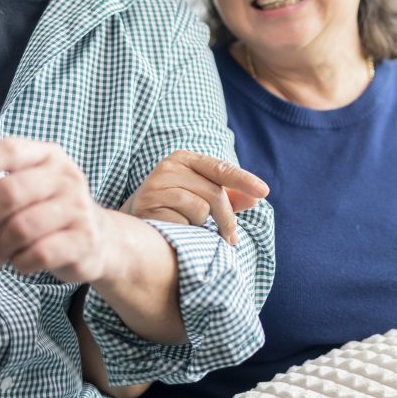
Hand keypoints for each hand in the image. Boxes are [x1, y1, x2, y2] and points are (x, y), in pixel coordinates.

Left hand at [0, 138, 110, 283]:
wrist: (99, 239)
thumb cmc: (46, 211)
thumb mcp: (17, 192)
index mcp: (47, 155)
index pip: (11, 150)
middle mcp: (66, 176)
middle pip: (11, 192)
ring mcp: (78, 207)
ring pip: (21, 227)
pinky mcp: (84, 239)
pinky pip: (40, 253)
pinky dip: (20, 263)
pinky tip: (18, 264)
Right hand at [119, 150, 268, 244]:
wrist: (133, 223)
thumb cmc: (172, 208)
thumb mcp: (201, 196)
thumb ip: (228, 196)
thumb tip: (256, 197)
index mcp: (184, 159)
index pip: (220, 168)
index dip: (243, 179)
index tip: (264, 192)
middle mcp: (168, 167)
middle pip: (214, 192)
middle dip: (227, 218)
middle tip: (231, 238)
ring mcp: (157, 185)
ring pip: (201, 208)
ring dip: (202, 225)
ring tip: (190, 228)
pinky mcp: (148, 205)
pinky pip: (183, 222)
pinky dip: (186, 230)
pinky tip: (176, 229)